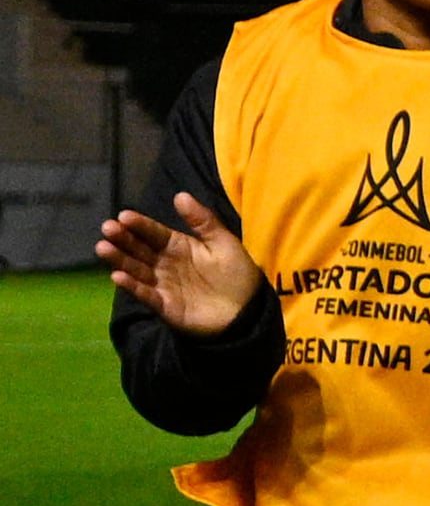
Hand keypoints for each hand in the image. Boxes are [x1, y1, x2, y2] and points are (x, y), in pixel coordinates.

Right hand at [95, 191, 262, 333]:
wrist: (249, 310)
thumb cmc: (236, 273)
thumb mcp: (222, 242)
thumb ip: (202, 220)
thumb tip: (180, 195)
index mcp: (177, 245)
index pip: (153, 232)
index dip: (139, 224)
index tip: (124, 215)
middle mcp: (164, 263)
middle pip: (138, 248)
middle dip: (122, 238)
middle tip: (108, 228)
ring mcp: (162, 284)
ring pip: (135, 269)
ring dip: (119, 259)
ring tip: (103, 247)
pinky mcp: (164, 305)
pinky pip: (145, 294)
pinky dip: (132, 286)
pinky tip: (117, 276)